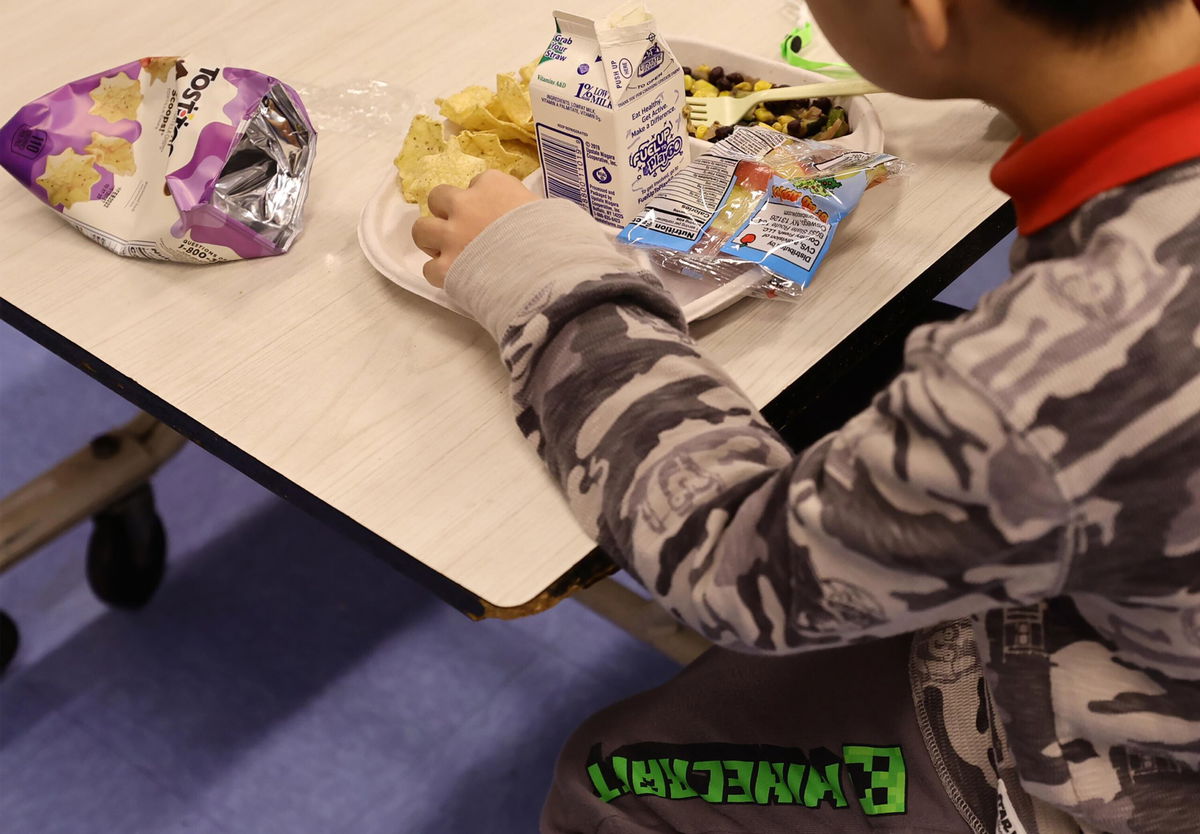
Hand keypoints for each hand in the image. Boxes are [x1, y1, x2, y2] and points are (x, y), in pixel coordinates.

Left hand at [411, 170, 538, 286]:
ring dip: (432, 239)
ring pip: (421, 229)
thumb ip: (529, 207)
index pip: (479, 182)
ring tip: (447, 251)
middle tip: (462, 228)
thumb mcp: (549, 209)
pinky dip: (440, 274)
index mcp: (494, 185)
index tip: (496, 215)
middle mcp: (466, 205)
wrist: (547, 271)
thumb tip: (531, 217)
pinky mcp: (446, 268)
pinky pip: (429, 269)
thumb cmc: (558, 238)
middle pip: (439, 197)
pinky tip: (455, 279)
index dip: (485, 200)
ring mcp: (452, 236)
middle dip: (447, 212)